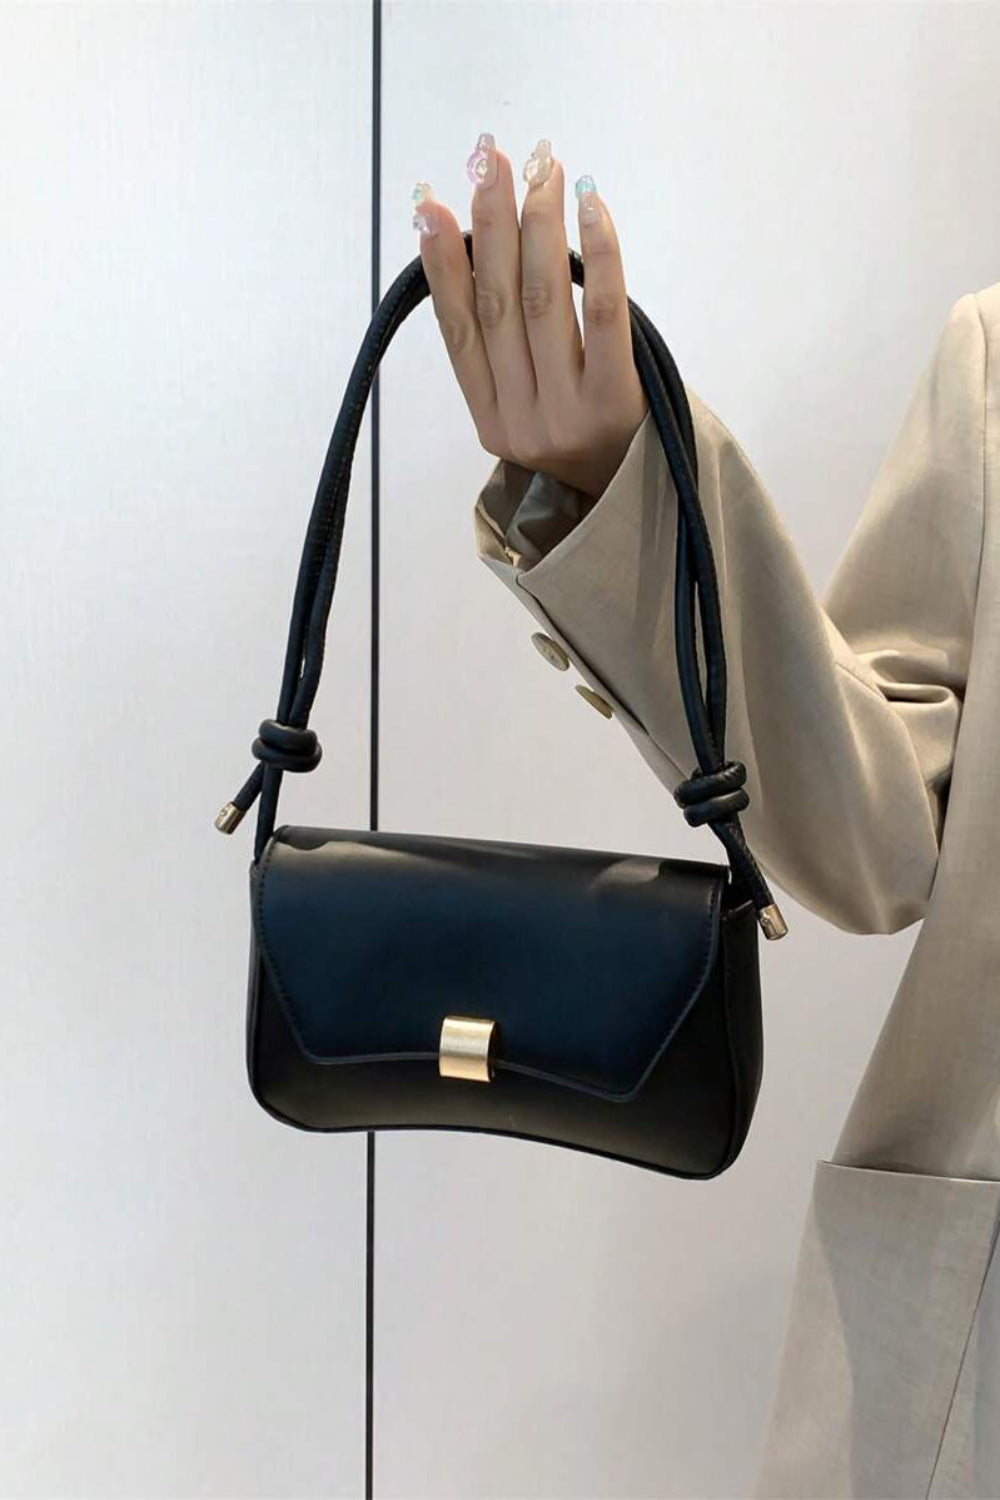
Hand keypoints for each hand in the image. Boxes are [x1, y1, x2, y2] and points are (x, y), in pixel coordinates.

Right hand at [412, 135, 647, 501]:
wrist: (641, 501)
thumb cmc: (584, 438)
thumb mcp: (528, 410)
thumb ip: (503, 352)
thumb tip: (475, 250)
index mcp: (490, 420)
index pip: (457, 331)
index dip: (439, 265)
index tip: (427, 204)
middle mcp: (521, 420)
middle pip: (498, 304)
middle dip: (490, 223)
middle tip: (490, 158)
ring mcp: (566, 413)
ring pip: (544, 301)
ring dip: (539, 225)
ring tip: (542, 169)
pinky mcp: (616, 403)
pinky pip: (606, 315)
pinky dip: (599, 255)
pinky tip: (590, 207)